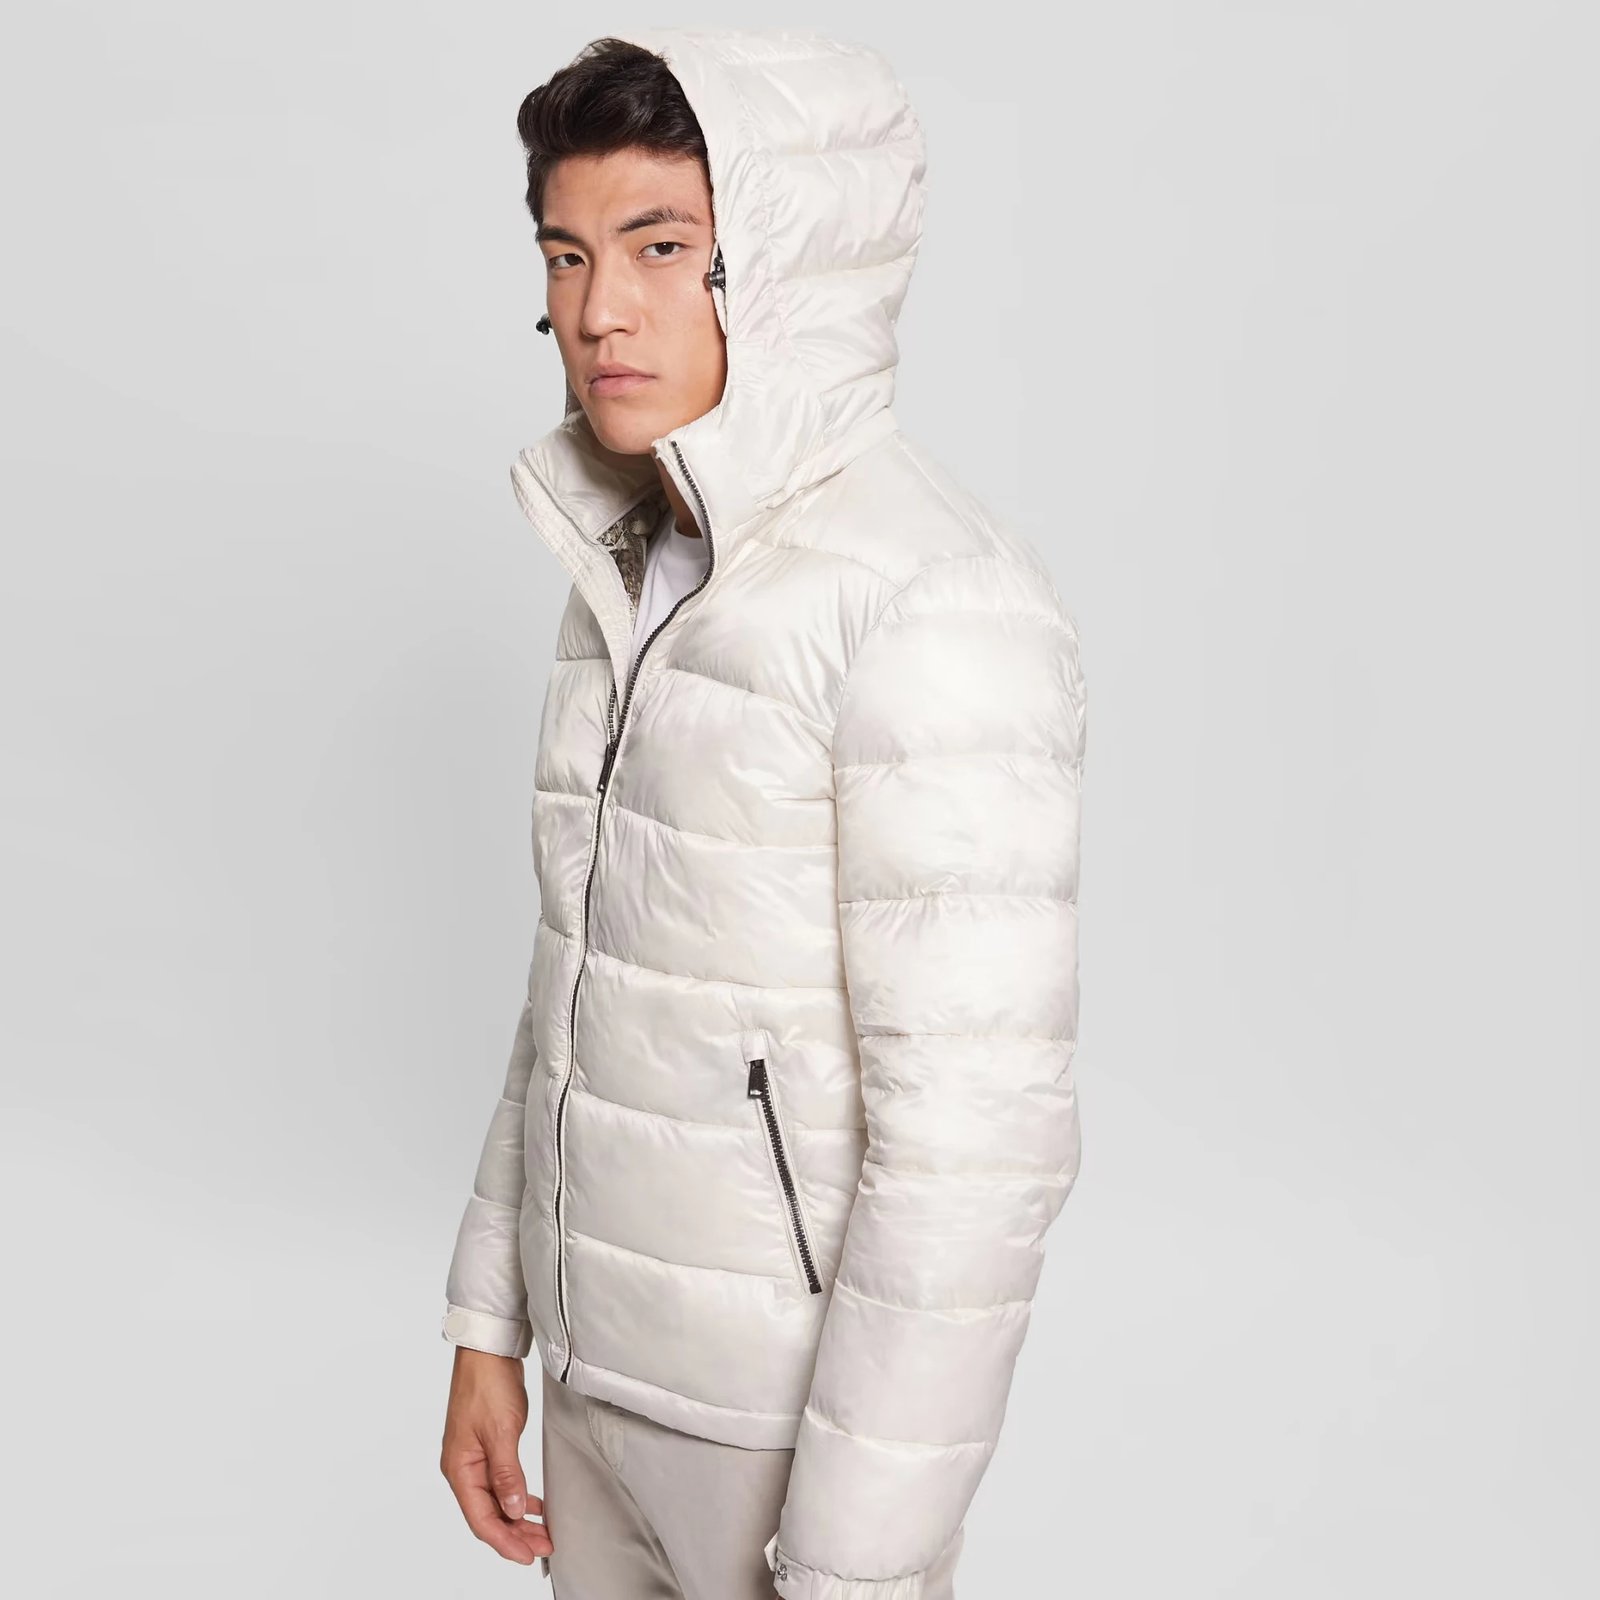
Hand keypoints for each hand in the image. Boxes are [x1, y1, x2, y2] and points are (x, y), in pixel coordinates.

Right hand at [440, 1346, 551, 1564]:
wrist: (487, 1350)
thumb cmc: (487, 1384)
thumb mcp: (501, 1431)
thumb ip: (507, 1474)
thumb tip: (513, 1510)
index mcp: (460, 1468)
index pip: (481, 1519)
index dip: (505, 1541)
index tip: (528, 1555)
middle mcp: (463, 1467)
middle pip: (488, 1515)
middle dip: (514, 1535)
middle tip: (543, 1548)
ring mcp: (474, 1458)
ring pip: (495, 1500)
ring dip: (516, 1518)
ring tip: (541, 1532)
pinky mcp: (486, 1447)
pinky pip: (500, 1483)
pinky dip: (516, 1496)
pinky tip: (532, 1504)